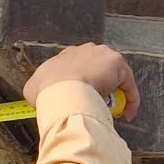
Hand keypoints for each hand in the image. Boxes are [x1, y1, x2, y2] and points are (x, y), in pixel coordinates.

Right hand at [24, 43, 139, 121]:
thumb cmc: (47, 91)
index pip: (80, 66)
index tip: (84, 98)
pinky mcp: (119, 66)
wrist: (61, 90)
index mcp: (67, 54)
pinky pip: (128, 86)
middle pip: (99, 69)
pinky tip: (128, 114)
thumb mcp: (32, 89)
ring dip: (115, 93)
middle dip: (100, 85)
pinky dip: (130, 100)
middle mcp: (86, 49)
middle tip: (97, 104)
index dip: (83, 83)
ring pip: (115, 76)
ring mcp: (103, 55)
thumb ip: (40, 89)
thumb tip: (42, 96)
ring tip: (112, 110)